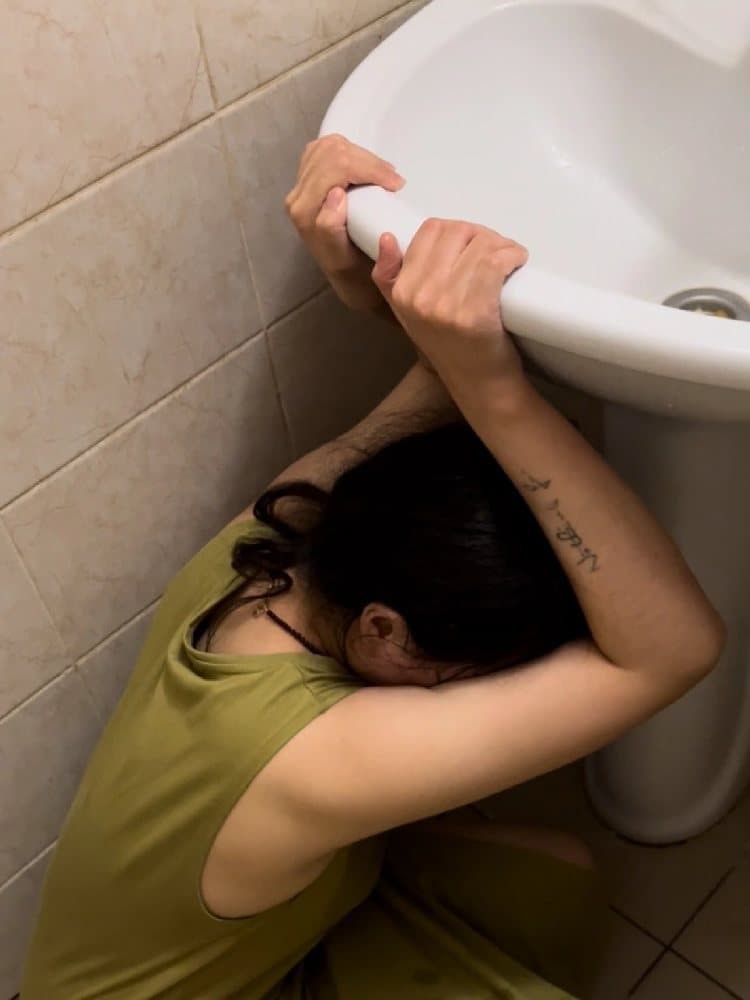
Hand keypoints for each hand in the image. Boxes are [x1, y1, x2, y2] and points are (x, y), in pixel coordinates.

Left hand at [285, 134, 404, 312]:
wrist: (350, 279)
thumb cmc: (354, 273)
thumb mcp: (345, 261)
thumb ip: (332, 229)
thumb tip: (336, 195)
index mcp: (304, 214)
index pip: (335, 169)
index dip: (369, 169)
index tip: (395, 184)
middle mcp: (297, 198)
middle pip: (332, 152)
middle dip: (368, 161)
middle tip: (393, 180)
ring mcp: (301, 186)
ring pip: (330, 145)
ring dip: (361, 155)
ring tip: (383, 175)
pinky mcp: (308, 178)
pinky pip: (325, 149)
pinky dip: (349, 152)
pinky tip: (364, 169)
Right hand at [371, 219, 528, 393]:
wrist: (477, 383)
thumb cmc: (449, 345)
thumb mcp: (408, 313)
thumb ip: (390, 277)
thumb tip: (386, 238)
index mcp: (401, 291)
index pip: (430, 230)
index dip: (457, 232)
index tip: (471, 246)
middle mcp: (419, 296)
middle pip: (457, 232)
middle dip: (481, 236)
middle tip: (494, 253)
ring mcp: (446, 305)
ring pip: (480, 244)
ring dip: (502, 246)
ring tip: (508, 261)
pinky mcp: (475, 313)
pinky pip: (495, 262)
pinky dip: (512, 256)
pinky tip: (517, 263)